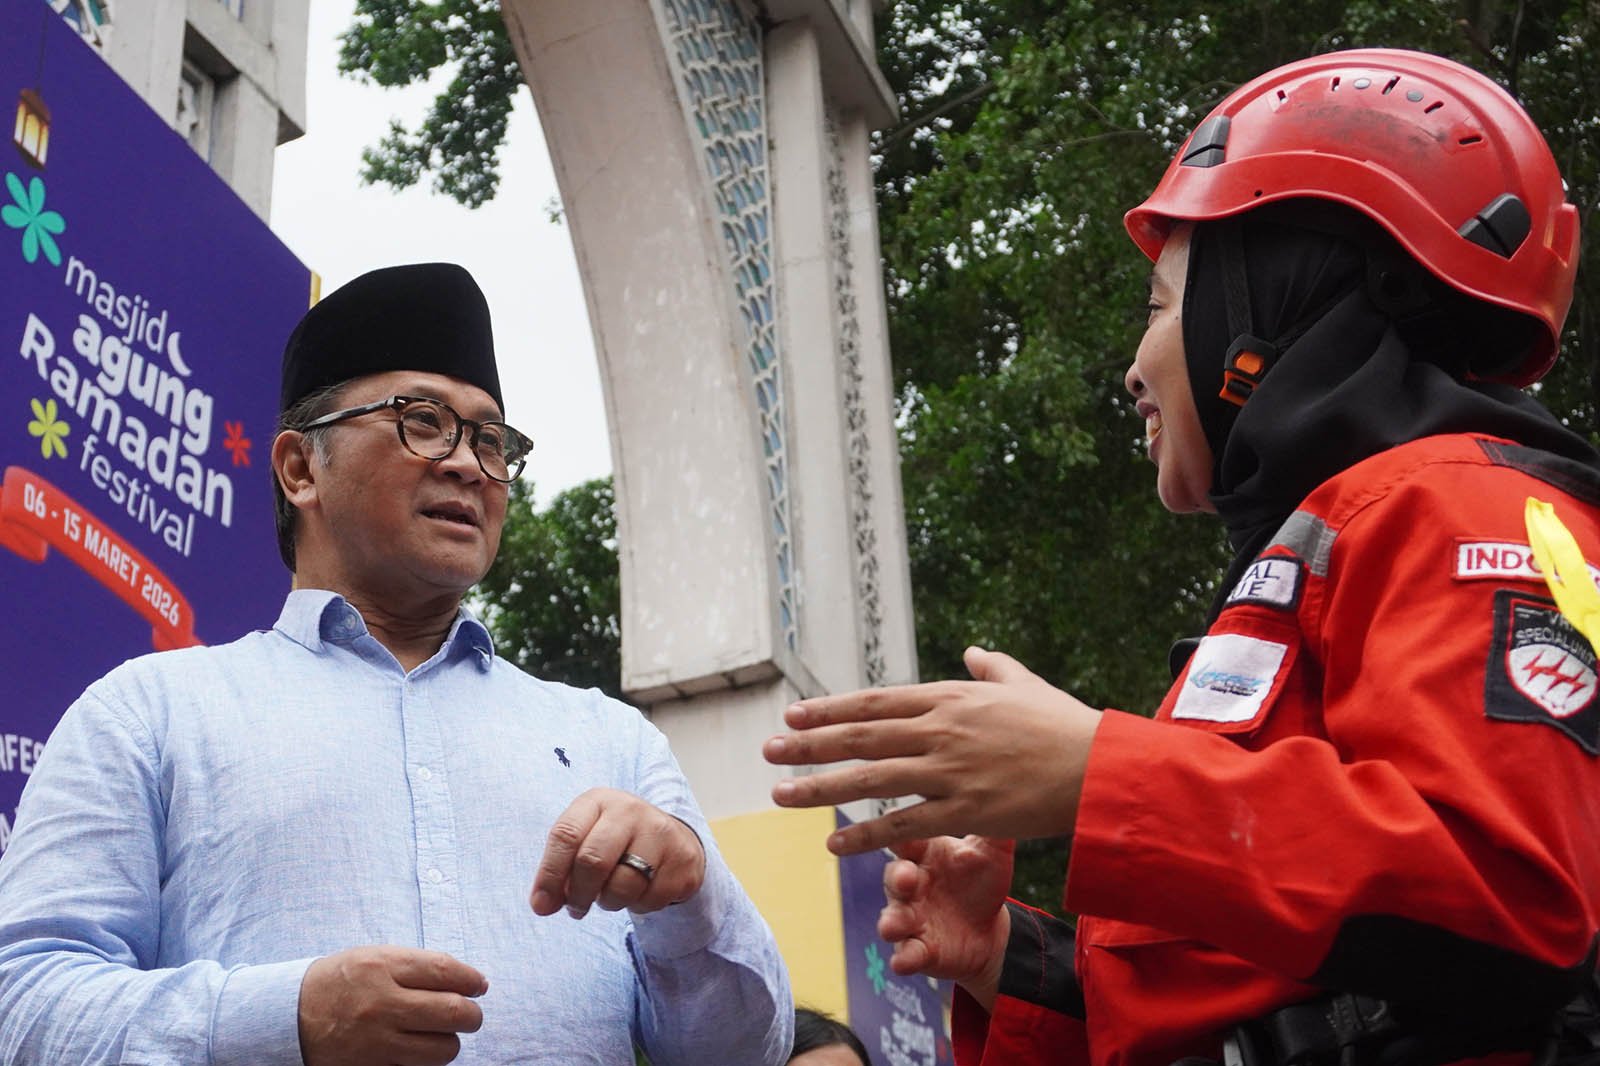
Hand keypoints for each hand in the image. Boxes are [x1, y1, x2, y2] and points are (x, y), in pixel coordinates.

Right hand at [298, 945, 486, 1065]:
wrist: (289, 1016)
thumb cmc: (341, 981)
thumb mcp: (375, 957)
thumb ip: (419, 966)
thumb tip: (468, 980)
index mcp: (383, 967)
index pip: (446, 972)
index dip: (472, 980)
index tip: (480, 985)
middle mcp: (382, 1003)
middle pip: (453, 1012)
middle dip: (472, 1014)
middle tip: (470, 1014)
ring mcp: (377, 1040)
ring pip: (443, 1048)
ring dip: (451, 1042)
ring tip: (442, 1034)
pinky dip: (426, 1060)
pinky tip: (419, 1048)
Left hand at [529, 787, 706, 918]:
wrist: (671, 838)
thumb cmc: (615, 841)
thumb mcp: (586, 838)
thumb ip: (561, 867)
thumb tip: (543, 905)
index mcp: (599, 800)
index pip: (566, 835)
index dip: (549, 875)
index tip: (541, 906)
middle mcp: (632, 810)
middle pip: (593, 861)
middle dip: (578, 895)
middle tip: (575, 909)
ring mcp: (662, 834)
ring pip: (621, 887)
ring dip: (608, 902)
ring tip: (611, 894)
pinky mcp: (683, 861)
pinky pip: (649, 901)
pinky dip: (638, 906)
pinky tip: (640, 891)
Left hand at [763, 646, 1102, 852]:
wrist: (1099, 767)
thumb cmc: (1064, 725)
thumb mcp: (1025, 684)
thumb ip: (992, 667)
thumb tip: (973, 650)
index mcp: (951, 697)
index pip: (875, 703)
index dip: (829, 710)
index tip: (793, 716)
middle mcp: (942, 730)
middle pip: (861, 736)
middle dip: (809, 745)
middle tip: (768, 752)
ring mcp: (950, 771)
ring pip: (871, 778)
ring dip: (821, 787)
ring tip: (780, 795)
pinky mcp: (965, 810)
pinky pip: (904, 824)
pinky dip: (866, 833)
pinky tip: (833, 842)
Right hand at [879, 836, 1013, 1011]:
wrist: (989, 928)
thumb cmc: (982, 881)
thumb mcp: (992, 853)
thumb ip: (994, 828)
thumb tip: (1008, 793)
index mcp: (925, 853)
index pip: (906, 837)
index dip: (901, 831)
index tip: (901, 823)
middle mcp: (911, 884)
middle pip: (893, 876)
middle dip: (896, 878)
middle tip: (906, 878)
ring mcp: (911, 918)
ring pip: (892, 918)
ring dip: (891, 922)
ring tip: (894, 927)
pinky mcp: (917, 949)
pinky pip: (905, 955)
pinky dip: (904, 959)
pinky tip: (905, 961)